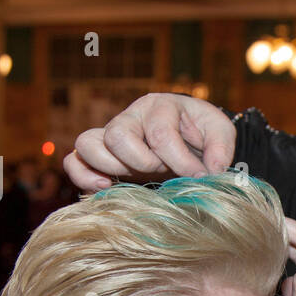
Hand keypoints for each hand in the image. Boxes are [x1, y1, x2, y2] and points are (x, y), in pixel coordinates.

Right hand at [64, 93, 236, 190]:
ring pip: (86, 143)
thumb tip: (213, 170)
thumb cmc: (201, 131)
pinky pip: (74, 160)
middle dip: (142, 161)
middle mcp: (131, 117)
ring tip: (129, 181)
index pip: (160, 134)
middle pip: (117, 134)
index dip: (179, 161)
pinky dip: (82, 176)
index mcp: (160, 106)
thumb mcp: (220, 132)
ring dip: (108, 166)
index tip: (198, 177)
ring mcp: (111, 135)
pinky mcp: (100, 155)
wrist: (188, 136)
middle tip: (161, 172)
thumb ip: (221, 148)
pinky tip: (105, 188)